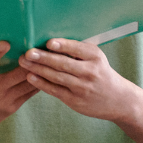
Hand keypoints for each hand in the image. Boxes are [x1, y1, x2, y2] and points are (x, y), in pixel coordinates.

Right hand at [0, 41, 39, 137]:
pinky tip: (44, 76)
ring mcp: (3, 100)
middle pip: (19, 73)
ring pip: (28, 83)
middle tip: (41, 50)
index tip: (6, 43)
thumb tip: (0, 45)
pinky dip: (36, 84)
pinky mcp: (10, 108)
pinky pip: (28, 94)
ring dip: (39, 72)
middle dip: (31, 61)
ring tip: (48, 61)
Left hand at [18, 38, 141, 122]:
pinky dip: (42, 83)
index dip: (62, 46)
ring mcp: (82, 87)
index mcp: (95, 57)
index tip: (48, 42)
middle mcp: (90, 72)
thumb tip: (49, 41)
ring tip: (24, 62)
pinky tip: (30, 77)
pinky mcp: (75, 100)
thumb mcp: (96, 58)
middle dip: (43, 58)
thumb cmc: (101, 73)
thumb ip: (77, 51)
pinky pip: (55, 90)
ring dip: (38, 69)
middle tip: (27, 52)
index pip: (77, 49)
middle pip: (63, 63)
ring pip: (57, 77)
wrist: (118, 100)